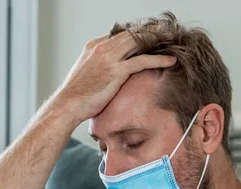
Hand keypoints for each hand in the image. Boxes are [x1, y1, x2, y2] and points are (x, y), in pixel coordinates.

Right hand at [55, 31, 176, 123]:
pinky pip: (142, 61)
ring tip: (172, 38)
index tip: (150, 36)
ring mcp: (109, 58)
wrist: (68, 105)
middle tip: (166, 31)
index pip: (120, 33)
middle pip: (132, 33)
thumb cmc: (77, 95)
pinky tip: (171, 60)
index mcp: (94, 46)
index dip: (137, 33)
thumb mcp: (87, 74)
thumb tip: (111, 73)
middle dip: (150, 31)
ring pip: (139, 41)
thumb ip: (100, 67)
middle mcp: (102, 47)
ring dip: (158, 39)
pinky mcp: (116, 71)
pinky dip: (159, 60)